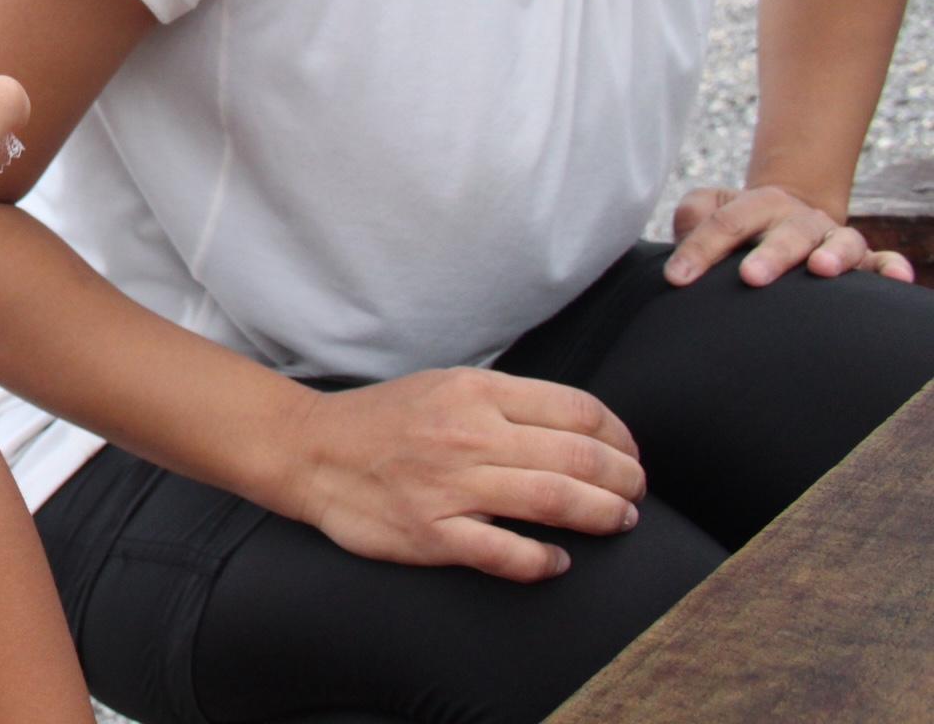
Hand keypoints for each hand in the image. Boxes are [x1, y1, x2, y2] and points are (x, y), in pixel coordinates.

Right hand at [288, 368, 645, 583]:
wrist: (311, 450)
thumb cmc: (382, 419)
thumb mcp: (444, 385)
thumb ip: (504, 402)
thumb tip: (573, 425)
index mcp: (475, 392)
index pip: (576, 409)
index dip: (618, 435)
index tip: (629, 453)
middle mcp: (469, 435)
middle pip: (578, 457)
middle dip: (625, 480)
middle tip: (636, 494)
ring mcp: (450, 485)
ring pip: (554, 502)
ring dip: (602, 516)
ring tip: (619, 522)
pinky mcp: (432, 532)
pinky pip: (506, 554)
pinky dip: (543, 562)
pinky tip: (557, 562)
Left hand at [665, 185, 916, 286]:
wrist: (781, 222)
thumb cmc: (735, 227)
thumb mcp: (707, 212)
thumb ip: (693, 217)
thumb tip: (686, 237)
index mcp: (757, 206)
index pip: (726, 223)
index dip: (699, 249)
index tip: (677, 278)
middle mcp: (798, 220)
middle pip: (786, 233)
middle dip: (770, 254)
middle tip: (751, 277)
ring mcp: (831, 239)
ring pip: (840, 241)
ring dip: (833, 254)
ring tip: (822, 269)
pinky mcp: (860, 261)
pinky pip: (881, 262)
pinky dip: (891, 268)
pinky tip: (898, 278)